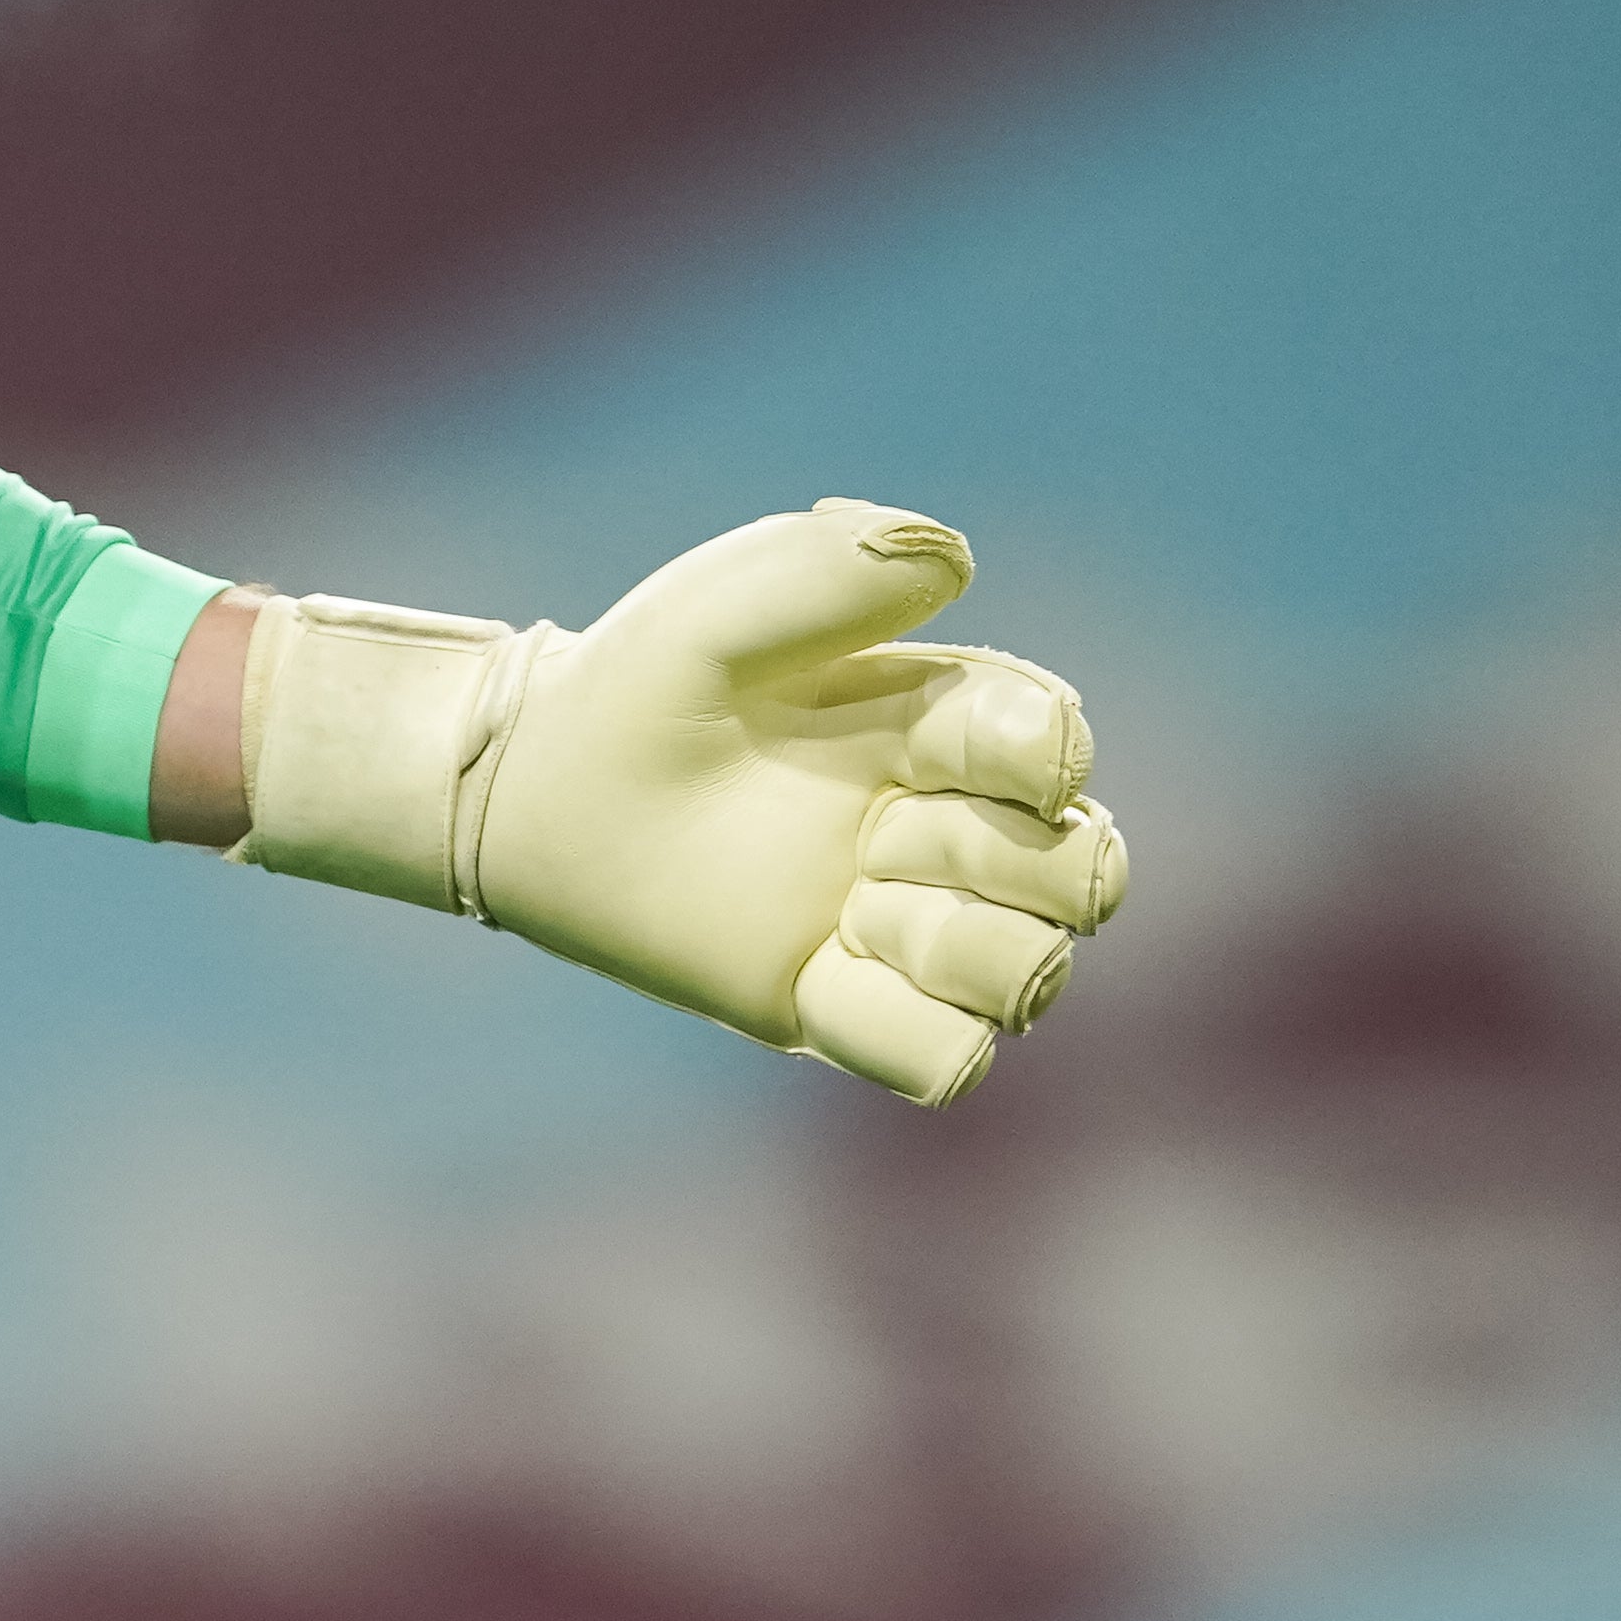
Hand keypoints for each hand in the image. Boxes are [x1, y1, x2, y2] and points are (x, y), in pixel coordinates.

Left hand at [235, 503, 1125, 1103]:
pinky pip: (946, 1062)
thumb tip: (954, 559)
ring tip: (851, 908)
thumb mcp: (719, 610)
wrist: (535, 789)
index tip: (944, 746)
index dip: (1036, 758)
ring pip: (1027, 978)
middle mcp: (947, 830)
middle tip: (881, 832)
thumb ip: (830, 570)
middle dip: (1005, 860)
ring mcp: (900, 929)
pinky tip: (824, 974)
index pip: (1059, 752)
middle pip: (1085, 877)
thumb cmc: (640, 683)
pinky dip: (909, 1033)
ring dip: (953, 945)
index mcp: (944, 723)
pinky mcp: (840, 1012)